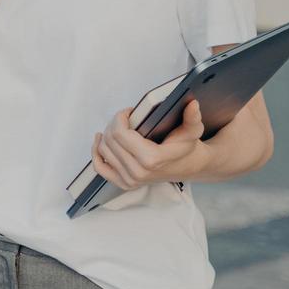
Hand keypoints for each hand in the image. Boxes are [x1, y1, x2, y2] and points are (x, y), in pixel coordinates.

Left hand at [90, 99, 205, 190]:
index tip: (129, 111)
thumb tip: (192, 104)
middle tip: (125, 117)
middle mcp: (138, 172)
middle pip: (110, 140)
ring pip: (103, 150)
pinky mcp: (124, 183)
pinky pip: (100, 167)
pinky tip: (100, 140)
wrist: (187, 166)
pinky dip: (96, 152)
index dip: (120, 117)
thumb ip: (193, 118)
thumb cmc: (186, 147)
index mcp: (151, 159)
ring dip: (107, 134)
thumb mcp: (193, 131)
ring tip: (118, 126)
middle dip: (114, 123)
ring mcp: (130, 180)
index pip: (120, 134)